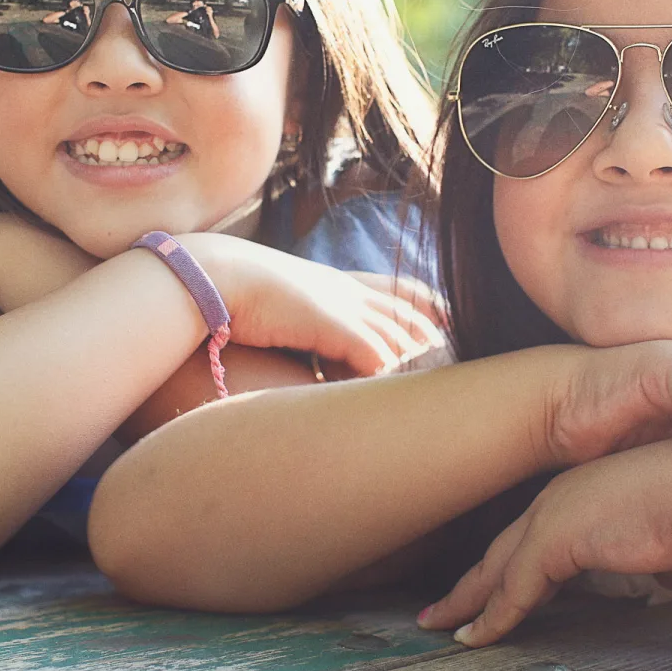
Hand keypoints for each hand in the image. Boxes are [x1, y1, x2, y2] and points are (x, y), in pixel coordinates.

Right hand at [179, 234, 446, 377]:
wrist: (216, 276)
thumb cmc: (236, 293)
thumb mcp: (281, 303)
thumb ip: (304, 319)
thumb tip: (307, 340)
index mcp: (338, 284)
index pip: (402, 291)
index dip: (429, 307)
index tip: (450, 323)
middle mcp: (350, 293)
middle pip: (412, 314)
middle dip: (434, 340)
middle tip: (455, 363)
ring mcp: (346, 308)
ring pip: (401, 338)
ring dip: (414, 366)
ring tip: (431, 394)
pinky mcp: (335, 326)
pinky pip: (378, 356)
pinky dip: (388, 375)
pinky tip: (390, 394)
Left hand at [419, 439, 671, 645]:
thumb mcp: (670, 536)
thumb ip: (656, 558)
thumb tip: (664, 581)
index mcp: (583, 495)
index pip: (534, 538)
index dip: (508, 565)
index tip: (489, 587)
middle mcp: (559, 501)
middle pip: (501, 551)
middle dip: (471, 582)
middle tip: (440, 608)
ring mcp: (551, 519)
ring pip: (495, 571)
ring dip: (467, 601)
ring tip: (440, 624)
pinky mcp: (552, 542)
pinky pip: (512, 591)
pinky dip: (492, 617)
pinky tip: (475, 637)